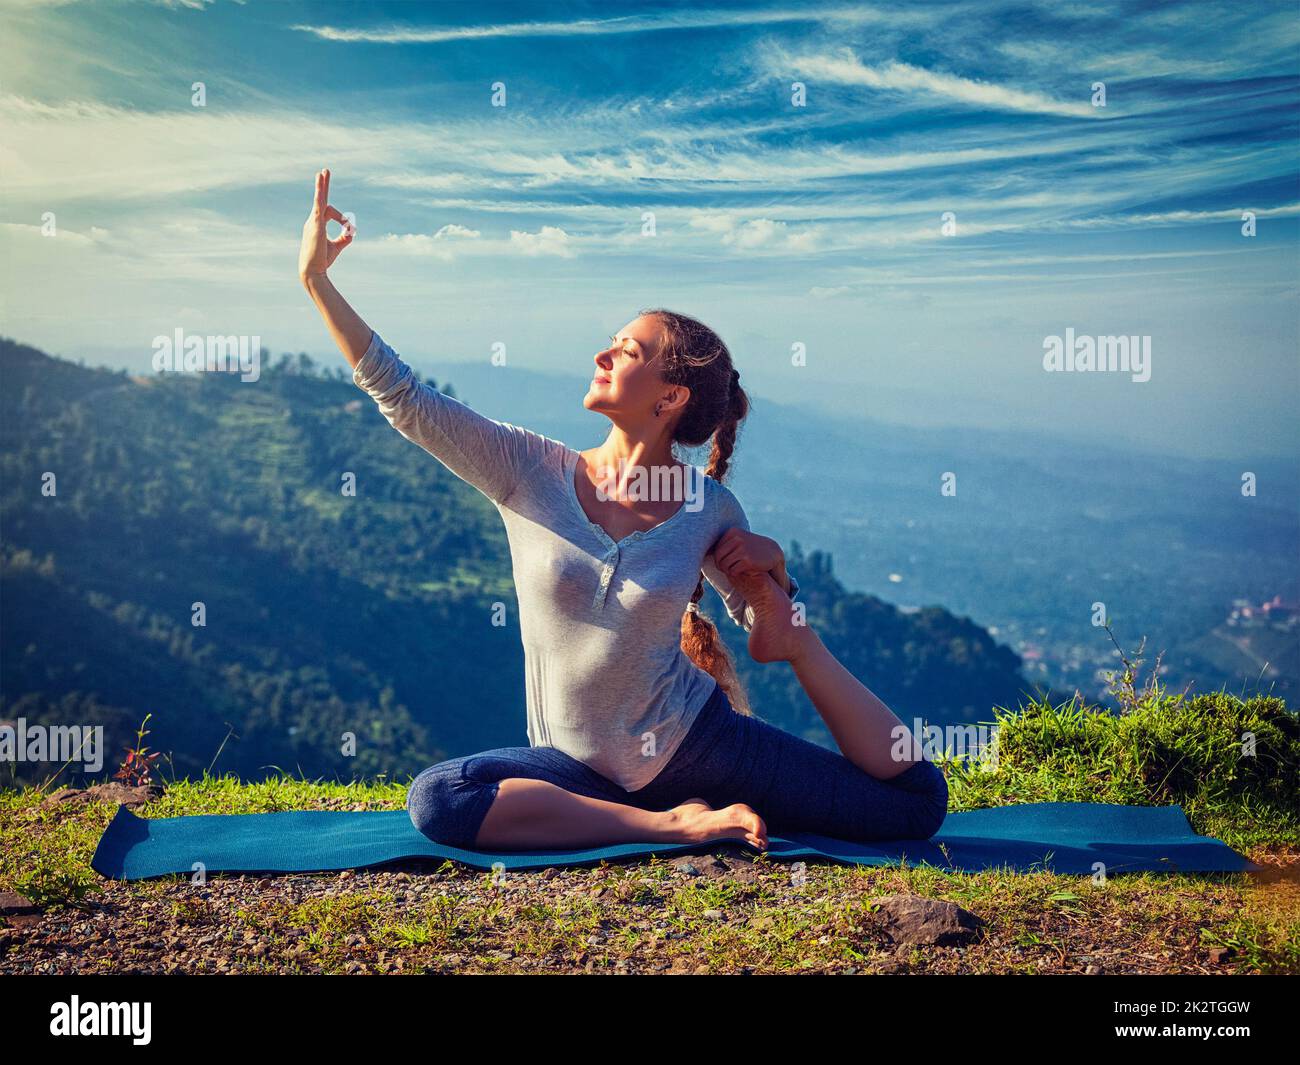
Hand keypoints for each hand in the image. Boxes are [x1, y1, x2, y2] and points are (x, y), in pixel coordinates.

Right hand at [298, 168, 353, 282]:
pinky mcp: (316, 225)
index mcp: (317, 224)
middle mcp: (313, 220)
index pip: (330, 212)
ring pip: (320, 201)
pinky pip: (318, 207)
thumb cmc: (322, 260)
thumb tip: (352, 229)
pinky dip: (320, 196)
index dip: (343, 219)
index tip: (350, 230)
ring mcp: (313, 221)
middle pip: (320, 199)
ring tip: (323, 172)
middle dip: (323, 185)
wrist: (313, 270)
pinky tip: (320, 187)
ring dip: (322, 186)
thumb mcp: (337, 246)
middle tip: (325, 171)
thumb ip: (345, 237)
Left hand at [712, 528, 786, 586]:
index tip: (724, 563)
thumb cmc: (751, 548)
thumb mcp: (738, 540)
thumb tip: (701, 548)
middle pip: (718, 558)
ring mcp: (742, 549)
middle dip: (720, 566)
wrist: (773, 552)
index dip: (718, 559)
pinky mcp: (747, 560)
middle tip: (726, 570)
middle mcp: (737, 538)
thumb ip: (724, 543)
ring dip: (727, 571)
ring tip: (733, 570)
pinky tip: (740, 572)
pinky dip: (734, 573)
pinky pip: (732, 571)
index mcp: (732, 532)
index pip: (716, 549)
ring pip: (724, 565)